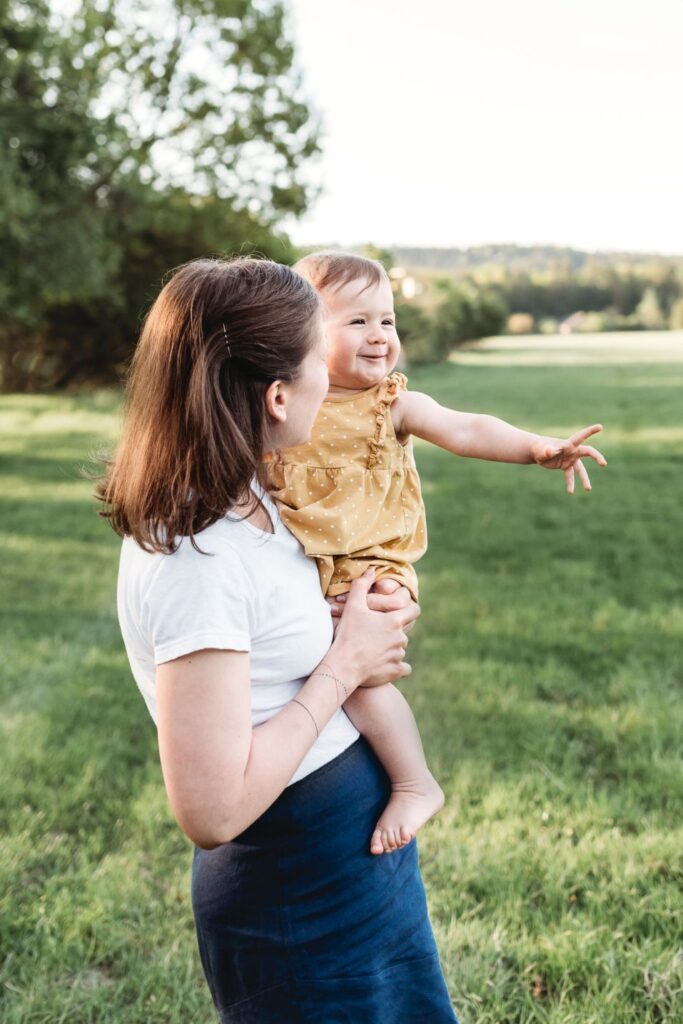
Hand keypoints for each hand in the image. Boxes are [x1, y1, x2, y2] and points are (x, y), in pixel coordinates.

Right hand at [329, 572, 416, 688]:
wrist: (343, 665)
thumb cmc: (348, 635)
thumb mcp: (352, 606)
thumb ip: (361, 586)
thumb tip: (370, 571)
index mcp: (394, 621)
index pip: (414, 610)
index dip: (409, 609)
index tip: (401, 611)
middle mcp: (400, 637)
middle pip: (404, 631)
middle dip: (393, 631)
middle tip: (375, 633)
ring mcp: (399, 655)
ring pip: (400, 648)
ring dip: (391, 648)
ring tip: (372, 649)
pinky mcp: (395, 671)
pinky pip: (404, 668)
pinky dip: (396, 666)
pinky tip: (384, 664)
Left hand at [531, 423, 606, 493]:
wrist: (538, 452)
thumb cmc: (540, 448)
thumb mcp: (542, 450)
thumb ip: (547, 450)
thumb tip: (550, 451)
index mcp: (568, 444)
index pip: (581, 436)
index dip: (590, 431)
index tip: (600, 427)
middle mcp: (572, 451)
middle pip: (588, 452)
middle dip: (596, 457)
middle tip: (603, 464)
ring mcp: (570, 459)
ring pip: (581, 470)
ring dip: (584, 479)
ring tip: (588, 489)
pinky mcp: (566, 466)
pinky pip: (570, 476)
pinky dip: (570, 484)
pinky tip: (570, 492)